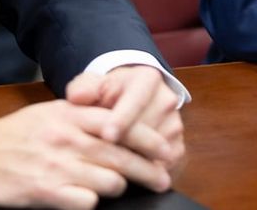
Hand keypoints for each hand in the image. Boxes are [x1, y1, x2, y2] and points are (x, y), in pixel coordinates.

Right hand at [0, 102, 171, 209]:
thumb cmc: (14, 136)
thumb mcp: (49, 113)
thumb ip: (82, 115)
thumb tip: (119, 122)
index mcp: (70, 114)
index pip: (122, 123)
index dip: (149, 138)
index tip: (165, 150)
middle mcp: (68, 137)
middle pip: (123, 155)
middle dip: (148, 169)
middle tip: (162, 178)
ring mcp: (59, 166)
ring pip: (110, 181)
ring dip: (119, 187)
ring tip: (119, 188)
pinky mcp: (48, 193)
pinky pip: (88, 202)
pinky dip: (92, 202)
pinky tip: (88, 199)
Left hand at [65, 66, 184, 177]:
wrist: (127, 101)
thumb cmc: (106, 94)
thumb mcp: (91, 85)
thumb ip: (82, 89)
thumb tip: (78, 98)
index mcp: (148, 79)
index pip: (136, 100)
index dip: (121, 120)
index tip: (106, 136)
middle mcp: (167, 100)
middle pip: (146, 130)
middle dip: (122, 145)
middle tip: (97, 159)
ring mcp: (175, 125)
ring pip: (154, 151)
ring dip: (132, 162)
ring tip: (107, 168)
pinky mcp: (177, 147)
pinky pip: (161, 167)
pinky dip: (143, 175)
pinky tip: (123, 176)